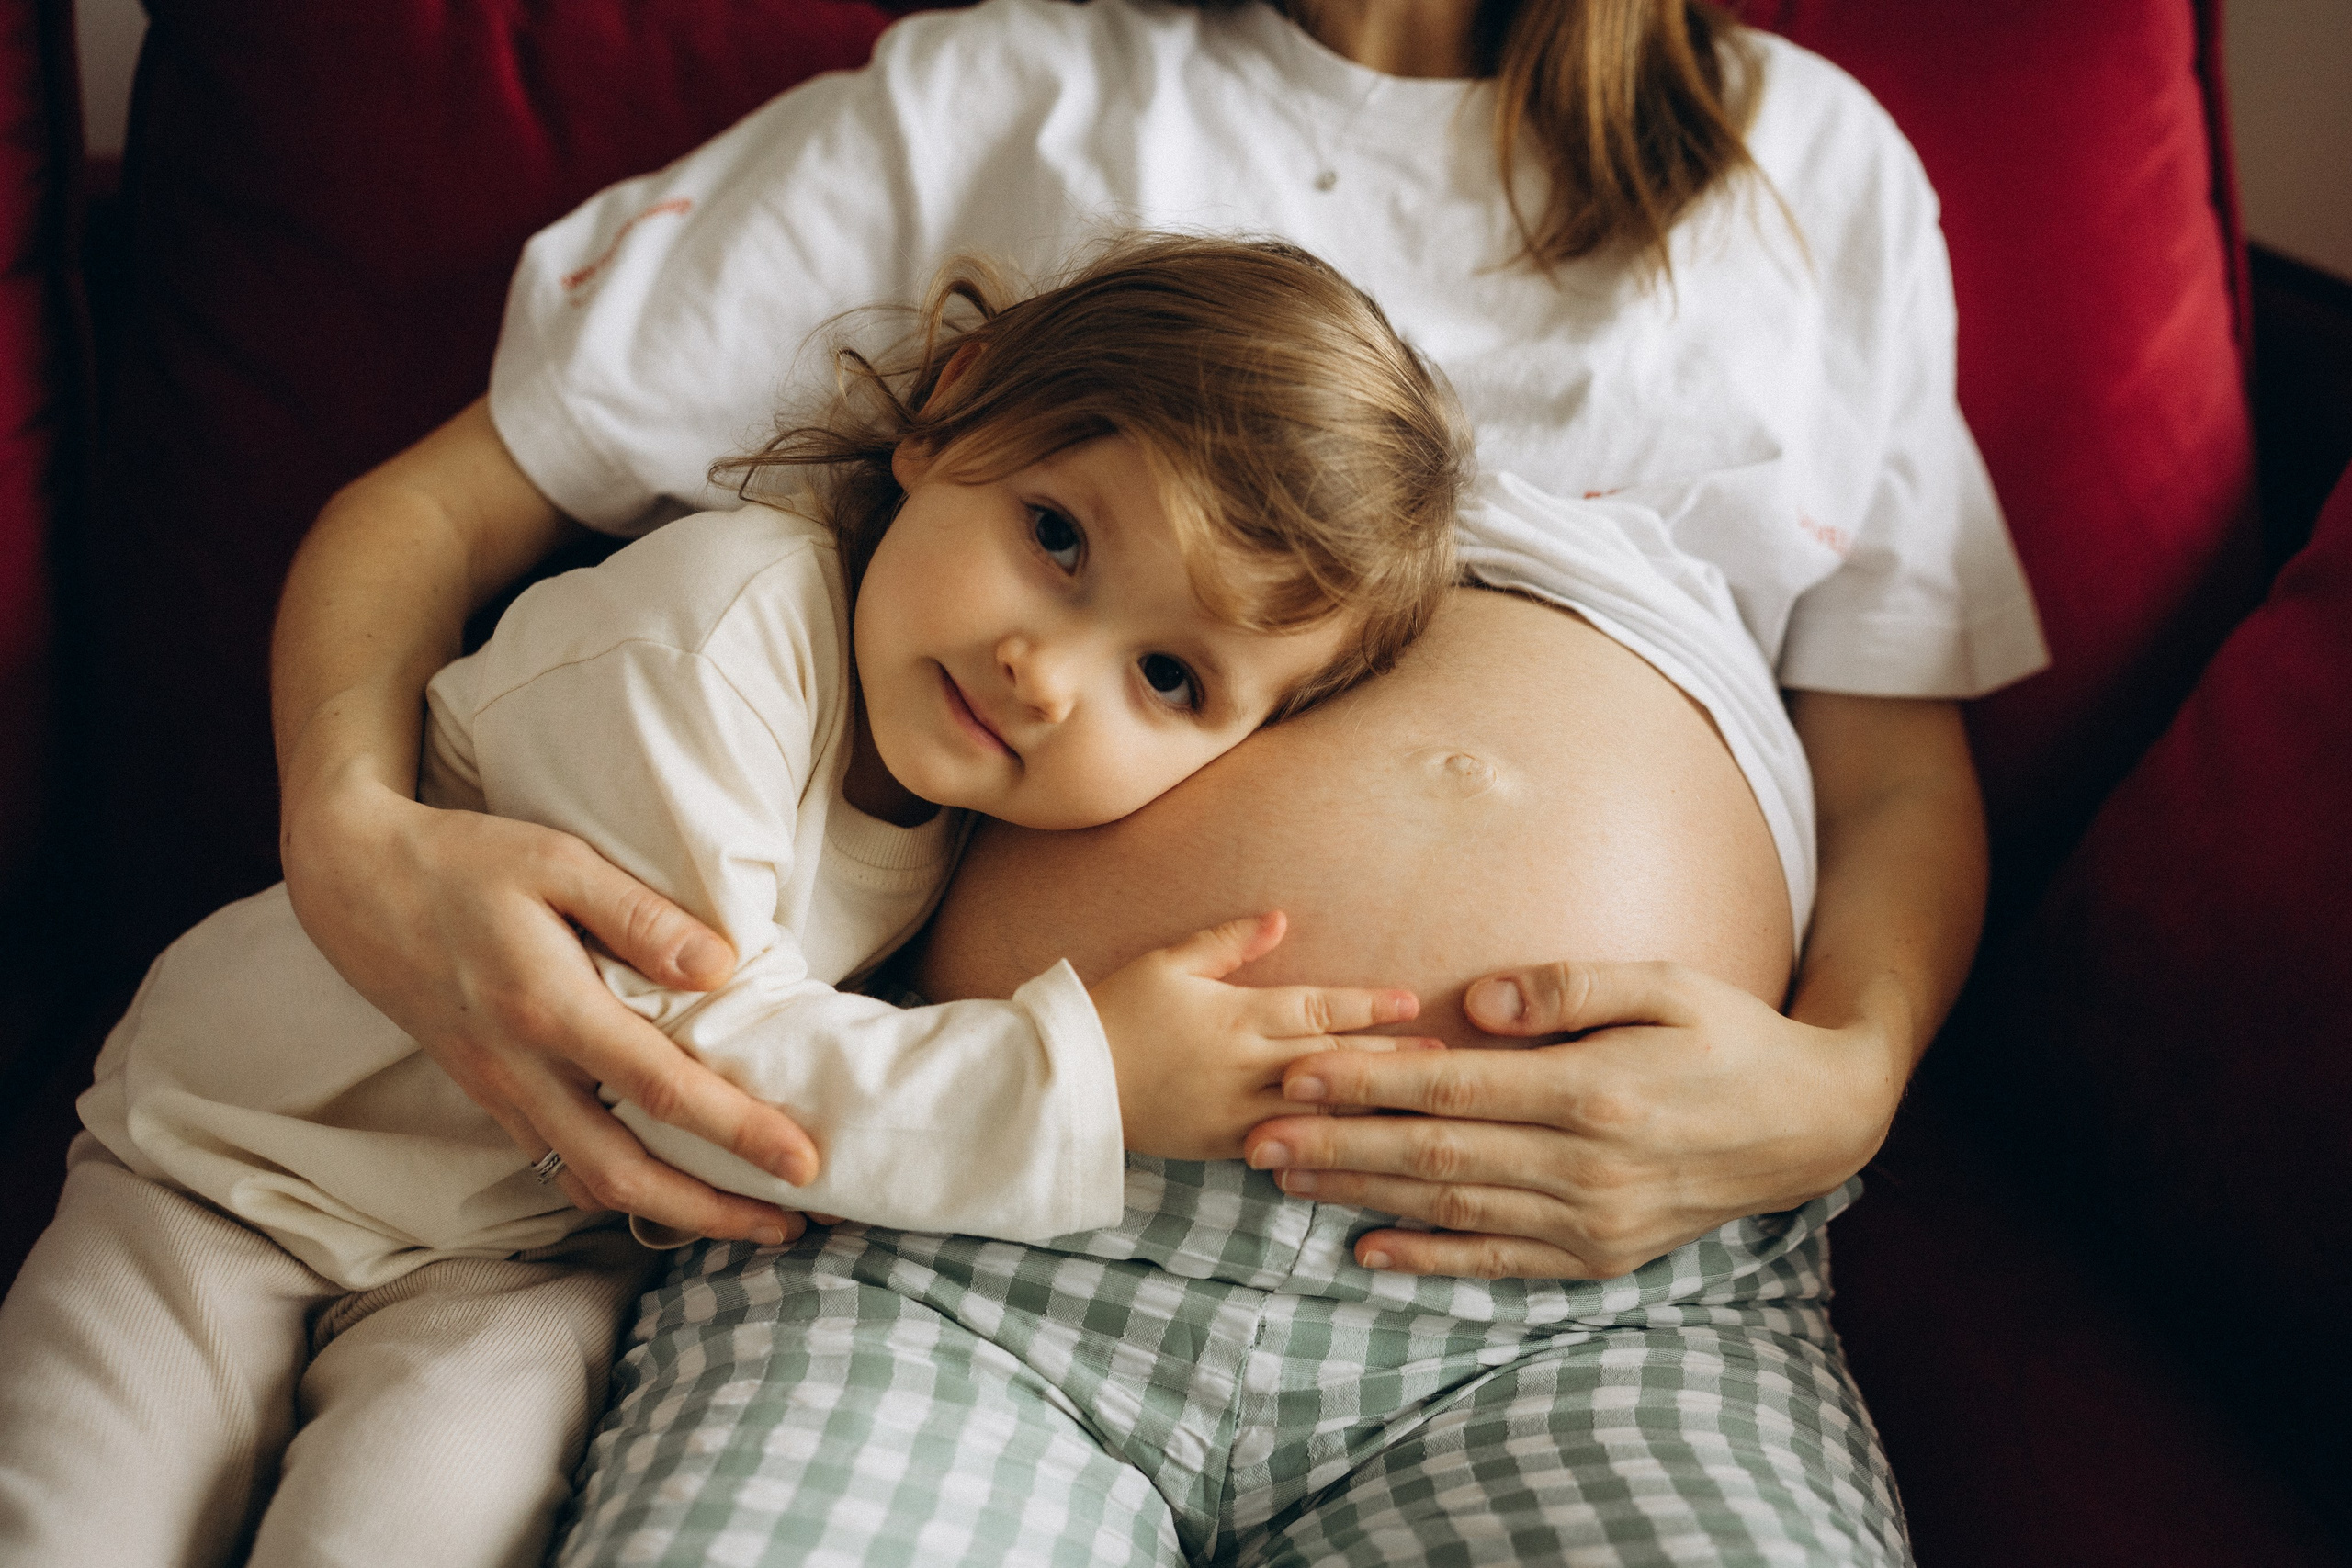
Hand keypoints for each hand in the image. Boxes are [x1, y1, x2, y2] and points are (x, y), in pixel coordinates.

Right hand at [281, 775, 820, 1244]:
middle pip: (627, 1174)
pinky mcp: (487, 1096)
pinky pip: (557, 1165)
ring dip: (670, 1214)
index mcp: (548, 1008)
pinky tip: (666, 1191)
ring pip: (589, 1183)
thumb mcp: (558, 860)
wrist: (354, 884)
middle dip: (715, 1211)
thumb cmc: (464, 861)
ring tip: (745, 1220)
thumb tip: (723, 968)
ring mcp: (498, 1092)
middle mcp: (521, 1068)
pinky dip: (616, 1192)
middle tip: (792, 1224)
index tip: (803, 1161)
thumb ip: (641, 916)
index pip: (662, 1090)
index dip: (739, 1133)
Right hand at [1090, 912, 1435, 1161]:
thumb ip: (1228, 942)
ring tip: (1417, 1102)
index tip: (1409, 1003)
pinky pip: (1288, 1143)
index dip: (1366, 1006)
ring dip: (1370, 1104)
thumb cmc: (1114, 1011)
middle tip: (1442, 1059)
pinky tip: (1362, 1143)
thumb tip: (1282, 918)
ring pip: (1318, 1107)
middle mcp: (1243, 1066)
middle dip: (1389, 1057)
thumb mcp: (1167, 963)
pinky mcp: (1223, 1145)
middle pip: (1332, 1060)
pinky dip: (1327, 1141)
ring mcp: (1236, 1111)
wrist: (1066, 1082)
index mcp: (1233, 1015)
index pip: (1316, 1008)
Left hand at [1240, 959, 1907, 1278]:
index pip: (1451, 1089)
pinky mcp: (1601, 1257)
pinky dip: (1429, 1260)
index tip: (1296, 1072)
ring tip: (1286, 1182)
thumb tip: (1478, 1000)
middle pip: (1434, 1156)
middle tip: (1256, 1137)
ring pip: (1453, 1211)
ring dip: (1362, 1199)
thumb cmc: (1728, 1035)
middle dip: (1337, 1146)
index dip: (1366, 1083)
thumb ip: (1568, 986)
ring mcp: (1594, 1222)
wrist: (1810, 1124)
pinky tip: (1367, 1252)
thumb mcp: (1665, 982)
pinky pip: (1499, 1264)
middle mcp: (1587, 1167)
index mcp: (1593, 1091)